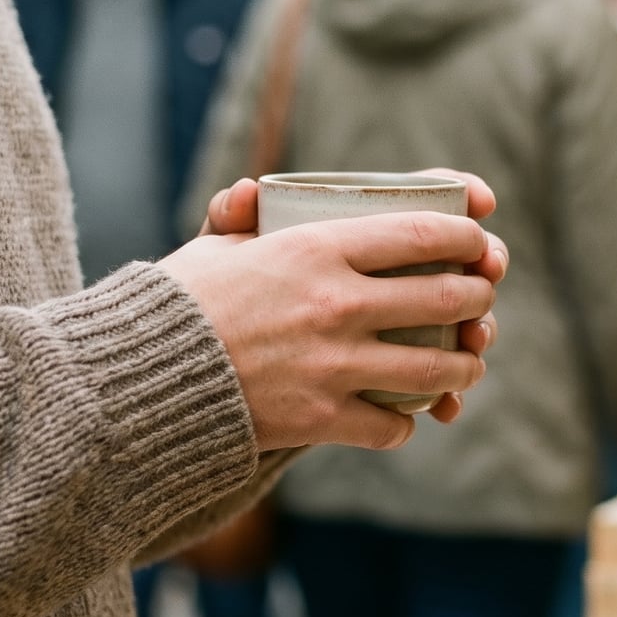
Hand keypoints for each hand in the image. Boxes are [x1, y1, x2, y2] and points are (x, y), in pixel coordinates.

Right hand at [196, 171, 506, 423]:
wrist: (136, 382)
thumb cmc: (177, 307)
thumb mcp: (212, 248)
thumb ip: (241, 217)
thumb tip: (250, 191)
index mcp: (315, 248)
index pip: (422, 232)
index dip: (466, 236)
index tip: (478, 240)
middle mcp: (336, 304)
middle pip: (447, 298)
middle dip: (478, 298)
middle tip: (480, 301)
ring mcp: (334, 364)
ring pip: (435, 368)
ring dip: (464, 367)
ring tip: (468, 364)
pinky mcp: (321, 418)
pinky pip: (391, 425)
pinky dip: (404, 423)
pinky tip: (404, 416)